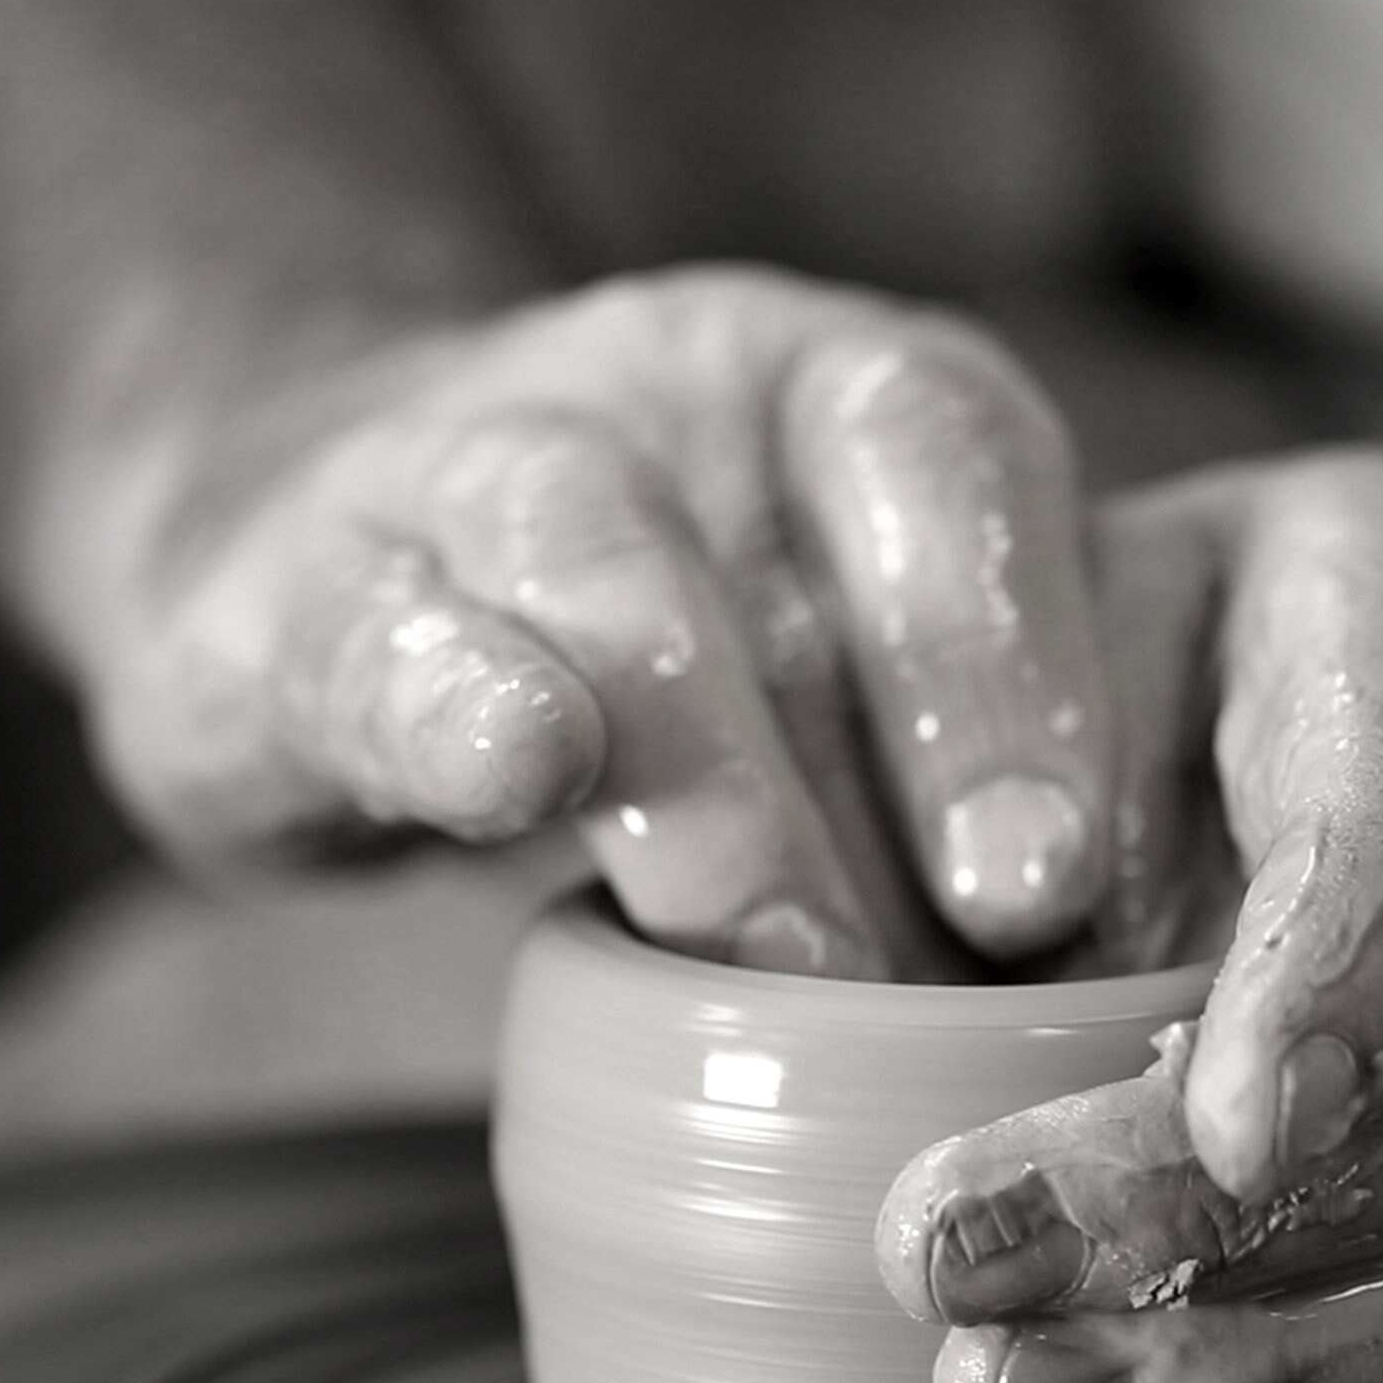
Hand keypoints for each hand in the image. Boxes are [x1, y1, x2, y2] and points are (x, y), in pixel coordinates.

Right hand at [92, 268, 1115, 975]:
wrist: (314, 539)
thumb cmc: (661, 658)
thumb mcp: (826, 689)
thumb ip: (944, 795)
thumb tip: (1086, 995)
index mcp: (851, 405)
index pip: (979, 458)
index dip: (1039, 661)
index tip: (1071, 882)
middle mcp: (693, 387)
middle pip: (855, 476)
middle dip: (950, 698)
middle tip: (1000, 923)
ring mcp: (479, 452)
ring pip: (604, 547)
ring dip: (711, 764)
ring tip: (769, 948)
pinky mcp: (296, 579)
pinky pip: (379, 634)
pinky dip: (452, 701)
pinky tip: (512, 765)